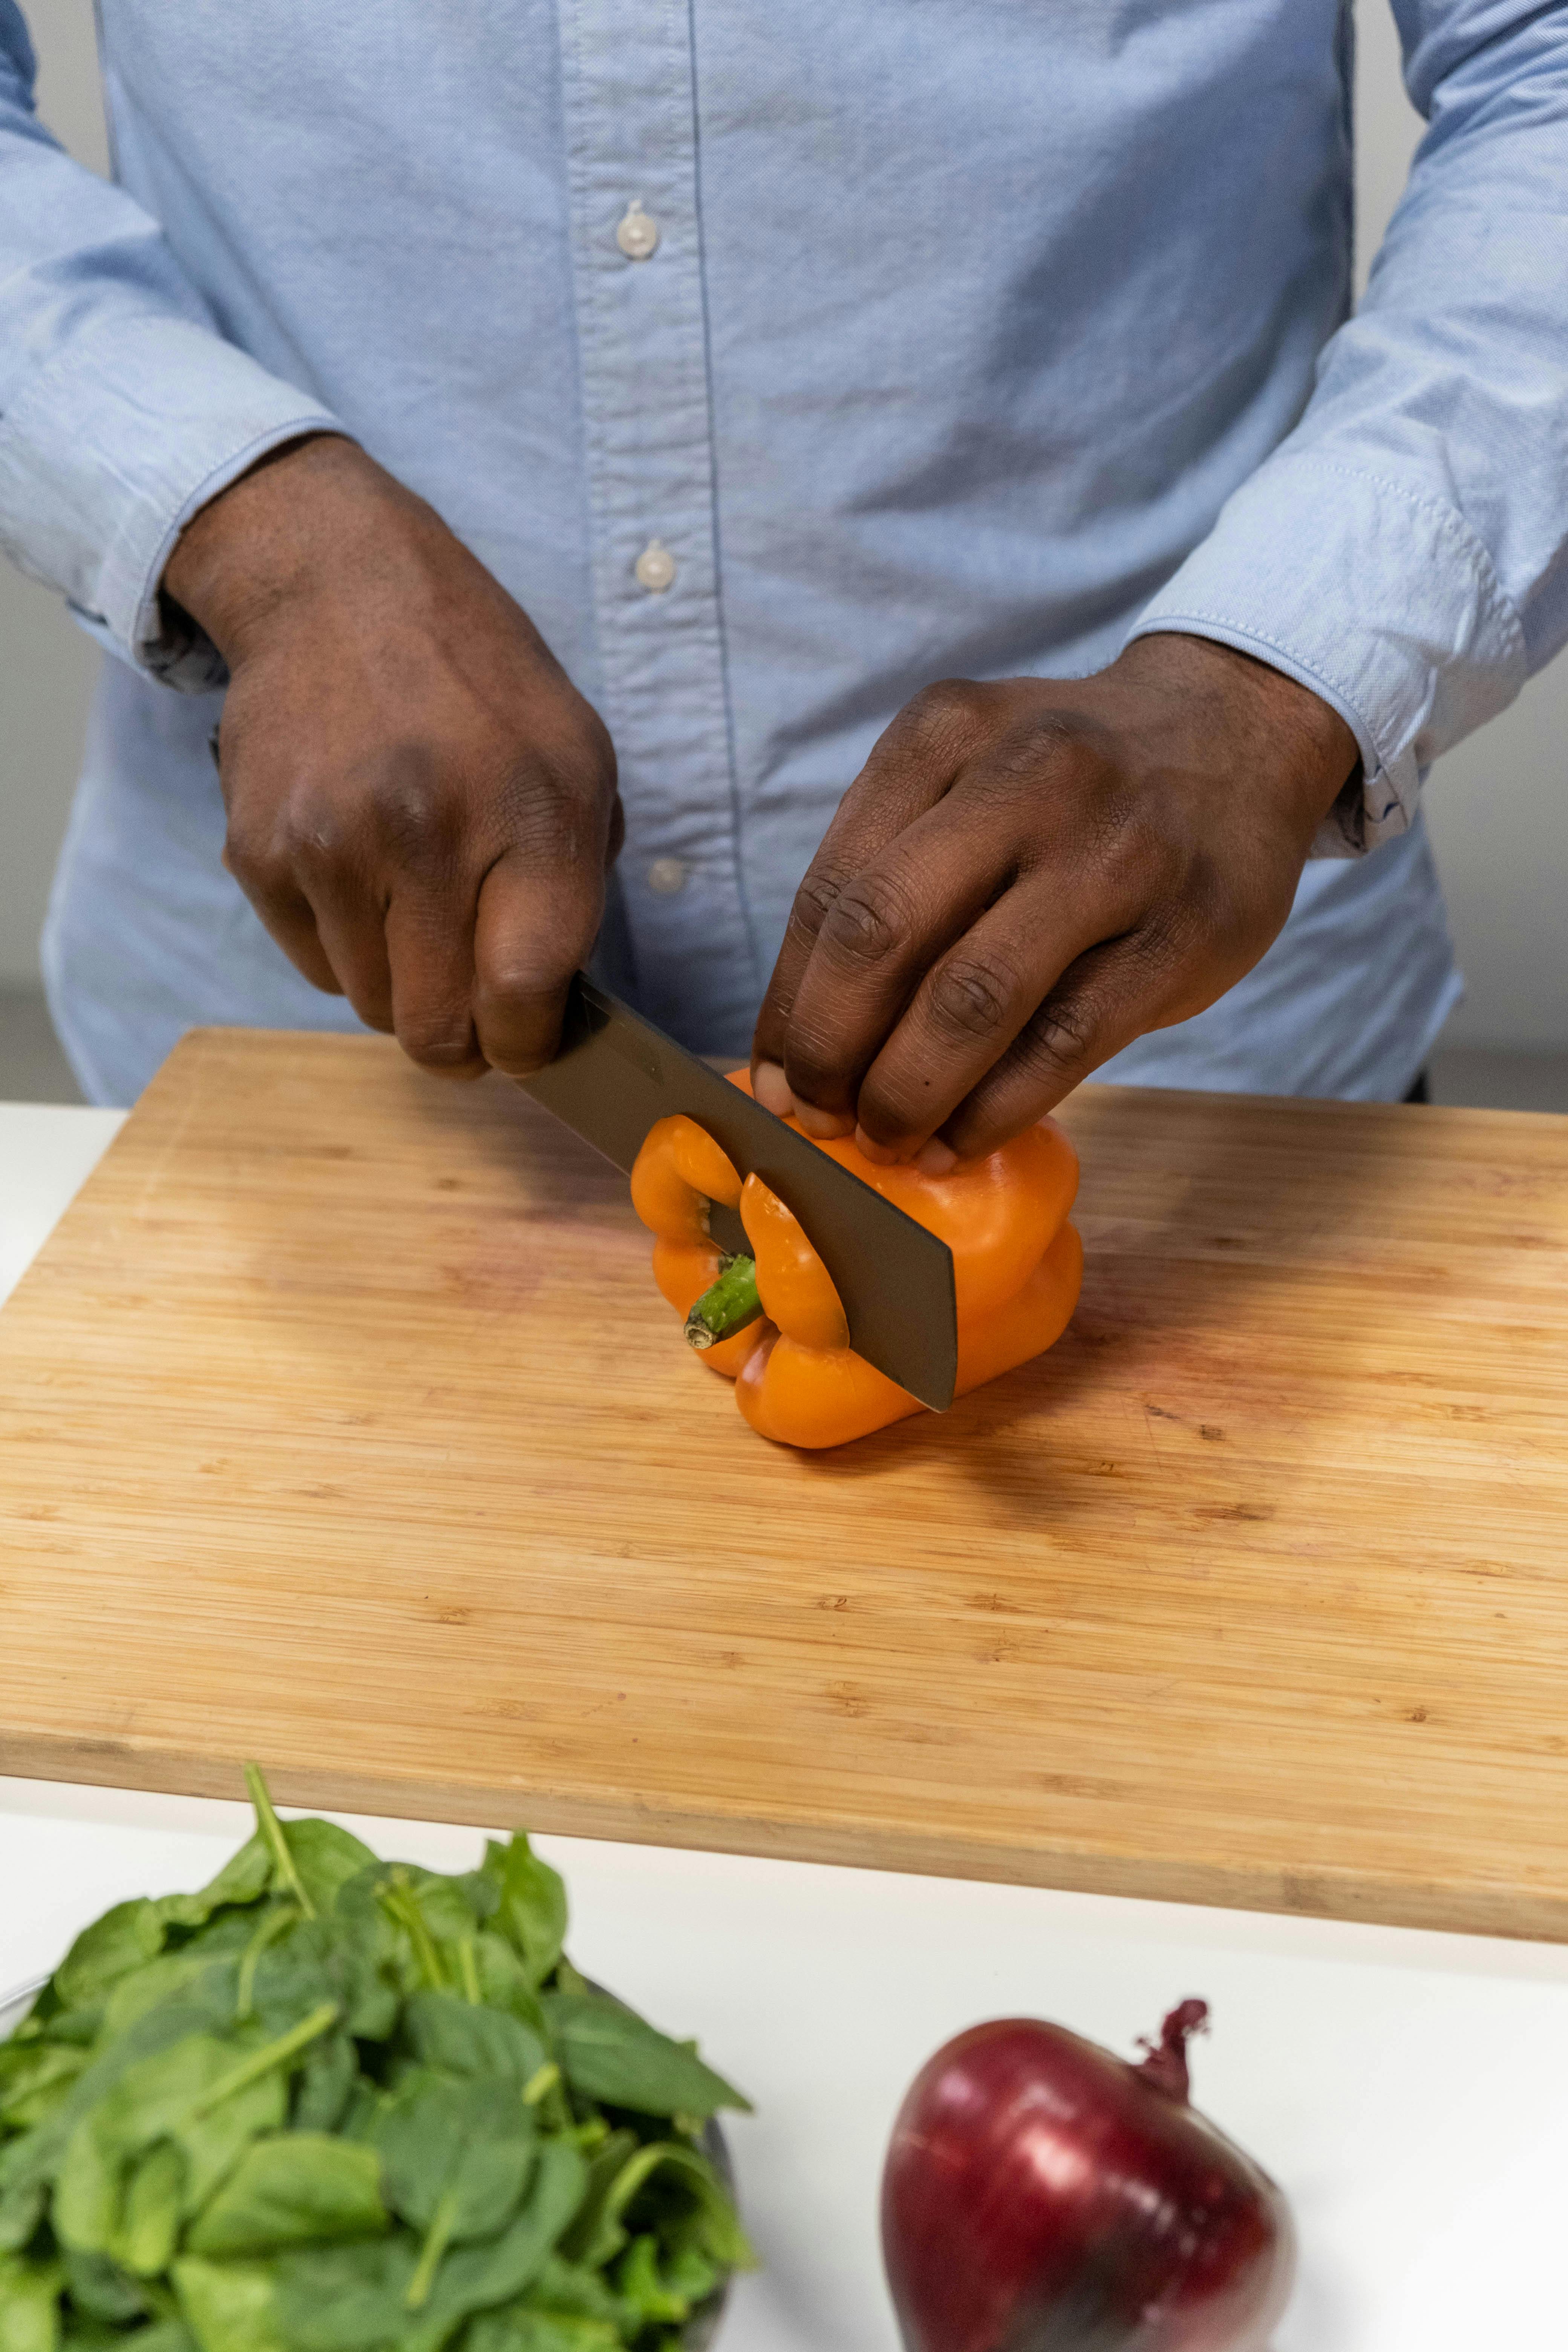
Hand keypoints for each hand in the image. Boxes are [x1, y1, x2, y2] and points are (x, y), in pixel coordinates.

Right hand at [164, 435, 620, 1077]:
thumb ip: (575, 886)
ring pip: (371, 1004)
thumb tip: (550, 1005)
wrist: (337, 588)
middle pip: (437, 1025)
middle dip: (464, 1042)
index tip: (527, 1040)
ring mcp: (331, 844)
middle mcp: (426, 829)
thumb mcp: (576, 757)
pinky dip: (345, 946)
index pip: (524, 988)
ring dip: (401, 985)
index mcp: (529, 807)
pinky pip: (315, 965)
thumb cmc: (478, 685)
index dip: (527, 1043)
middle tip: (476, 1012)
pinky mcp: (260, 852)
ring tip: (416, 905)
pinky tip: (360, 872)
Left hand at [751, 634, 1357, 1163]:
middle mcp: (1028, 777)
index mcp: (946, 734)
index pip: (832, 892)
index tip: (777, 1079)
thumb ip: (888, 876)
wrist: (1238, 730)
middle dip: (832, 1049)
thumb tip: (798, 1043)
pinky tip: (962, 1140)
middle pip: (883, 936)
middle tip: (821, 1115)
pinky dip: (995, 1109)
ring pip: (973, 999)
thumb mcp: (969, 773)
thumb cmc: (1073, 782)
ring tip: (890, 1139)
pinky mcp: (1184, 932)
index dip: (789, 1006)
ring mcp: (1115, 853)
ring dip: (909, 1092)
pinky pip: (1063, 1043)